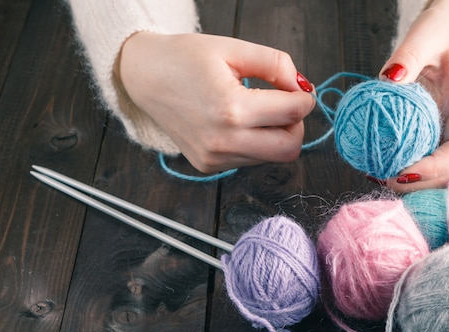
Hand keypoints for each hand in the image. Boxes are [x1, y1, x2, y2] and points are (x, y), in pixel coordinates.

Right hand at [117, 32, 315, 173]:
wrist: (144, 78)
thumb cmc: (184, 59)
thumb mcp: (233, 48)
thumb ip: (275, 64)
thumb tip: (301, 86)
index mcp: (231, 108)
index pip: (293, 113)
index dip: (305, 98)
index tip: (300, 89)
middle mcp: (223, 141)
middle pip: (290, 149)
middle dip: (297, 125)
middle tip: (285, 105)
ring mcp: (215, 158)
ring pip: (271, 157)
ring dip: (276, 134)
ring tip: (255, 109)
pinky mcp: (208, 166)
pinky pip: (250, 160)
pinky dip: (255, 142)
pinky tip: (237, 122)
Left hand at [378, 0, 448, 191]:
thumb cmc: (441, 28)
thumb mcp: (425, 35)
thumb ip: (408, 57)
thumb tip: (389, 80)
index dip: (434, 169)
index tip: (402, 172)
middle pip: (448, 168)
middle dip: (419, 182)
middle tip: (382, 179)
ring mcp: (448, 127)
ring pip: (436, 166)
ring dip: (410, 177)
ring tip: (376, 175)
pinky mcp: (435, 126)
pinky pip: (422, 151)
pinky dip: (403, 161)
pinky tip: (378, 161)